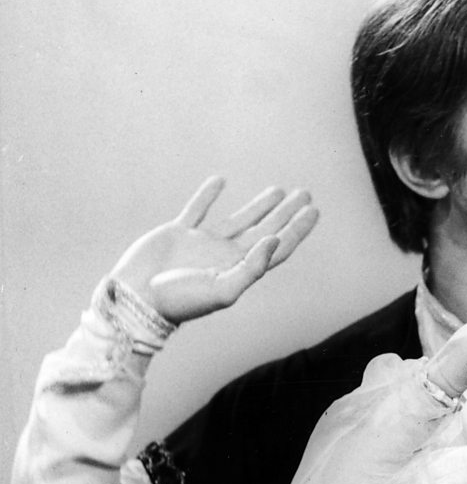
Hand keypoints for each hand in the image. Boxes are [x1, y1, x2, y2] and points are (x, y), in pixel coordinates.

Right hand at [108, 176, 318, 323]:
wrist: (135, 301)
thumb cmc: (179, 302)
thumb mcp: (223, 289)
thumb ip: (252, 267)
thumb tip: (275, 240)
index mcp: (239, 269)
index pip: (278, 246)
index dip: (297, 229)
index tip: (314, 210)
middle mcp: (225, 255)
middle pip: (266, 229)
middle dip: (286, 213)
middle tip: (305, 194)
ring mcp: (201, 245)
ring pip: (239, 219)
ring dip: (260, 205)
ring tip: (279, 190)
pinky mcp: (177, 235)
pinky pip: (197, 210)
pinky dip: (208, 195)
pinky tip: (220, 181)